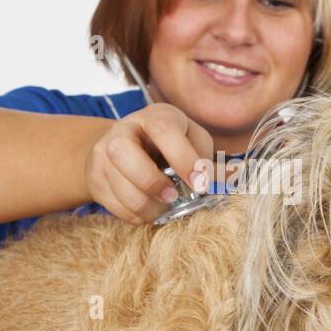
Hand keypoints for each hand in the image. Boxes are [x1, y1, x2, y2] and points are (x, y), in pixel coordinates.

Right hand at [85, 103, 214, 224]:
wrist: (126, 148)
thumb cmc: (170, 144)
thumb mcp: (192, 141)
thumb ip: (210, 159)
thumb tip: (235, 176)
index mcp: (155, 116)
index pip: (164, 129)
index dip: (183, 158)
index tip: (201, 184)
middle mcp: (124, 130)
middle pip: (122, 152)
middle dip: (150, 181)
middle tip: (172, 197)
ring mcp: (104, 153)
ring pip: (117, 184)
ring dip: (144, 205)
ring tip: (163, 208)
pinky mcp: (95, 177)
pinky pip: (111, 203)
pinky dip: (133, 215)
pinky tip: (148, 209)